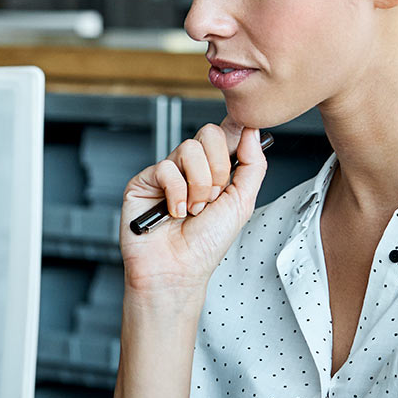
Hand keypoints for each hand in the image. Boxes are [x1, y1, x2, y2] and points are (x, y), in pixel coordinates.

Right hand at [117, 120, 267, 296]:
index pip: (225, 134)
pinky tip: (174, 212)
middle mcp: (190, 168)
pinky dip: (176, 194)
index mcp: (215, 171)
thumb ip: (253, 166)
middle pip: (209, 135)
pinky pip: (166, 168)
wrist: (178, 270)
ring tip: (193, 209)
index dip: (236, 127)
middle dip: (218, 169)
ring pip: (189, 149)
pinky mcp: (144, 181)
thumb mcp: (242, 204)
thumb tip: (251, 131)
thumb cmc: (206, 245)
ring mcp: (167, 173)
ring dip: (199, 186)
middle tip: (213, 197)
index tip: (246, 128)